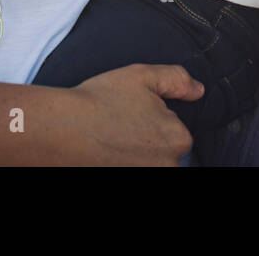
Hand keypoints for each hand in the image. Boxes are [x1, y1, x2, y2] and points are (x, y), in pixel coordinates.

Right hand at [64, 64, 202, 164]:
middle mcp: (168, 166)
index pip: (177, 132)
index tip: (131, 116)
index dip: (153, 121)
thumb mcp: (142, 76)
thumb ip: (177, 80)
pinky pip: (132, 168)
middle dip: (147, 143)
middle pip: (164, 154)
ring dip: (135, 156)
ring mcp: (145, 177)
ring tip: (111, 143)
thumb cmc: (99, 101)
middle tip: (119, 131)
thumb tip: (199, 90)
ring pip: (148, 163)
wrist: (59, 130)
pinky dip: (122, 162)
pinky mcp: (127, 183)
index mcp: (178, 138)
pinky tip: (107, 155)